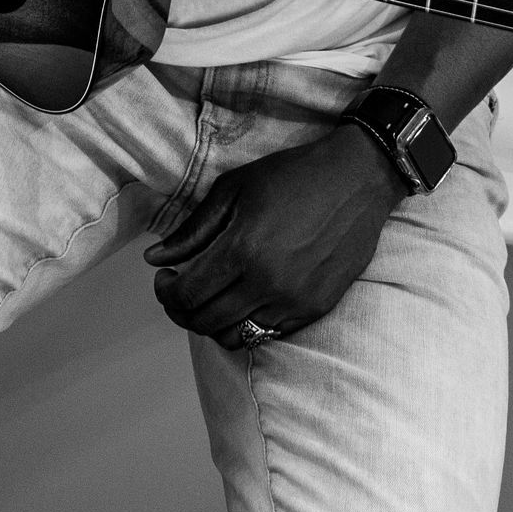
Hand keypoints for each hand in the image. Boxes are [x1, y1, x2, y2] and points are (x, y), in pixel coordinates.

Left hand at [145, 120, 400, 344]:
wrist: (358, 180)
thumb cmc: (292, 176)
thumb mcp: (234, 188)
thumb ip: (193, 229)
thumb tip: (154, 259)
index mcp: (242, 249)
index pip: (187, 294)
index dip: (165, 292)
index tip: (164, 278)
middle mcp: (267, 283)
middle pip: (205, 321)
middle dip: (181, 311)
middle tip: (179, 291)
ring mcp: (293, 301)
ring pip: (234, 336)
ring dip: (211, 323)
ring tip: (209, 299)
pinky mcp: (314, 309)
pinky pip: (266, 334)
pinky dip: (244, 325)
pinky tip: (241, 301)